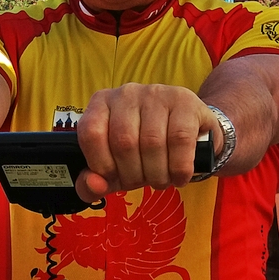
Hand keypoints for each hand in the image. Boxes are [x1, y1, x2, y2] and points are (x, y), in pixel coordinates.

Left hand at [73, 84, 219, 199]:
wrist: (187, 133)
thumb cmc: (143, 151)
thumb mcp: (114, 169)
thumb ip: (93, 183)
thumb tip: (94, 185)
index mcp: (101, 103)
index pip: (91, 134)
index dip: (102, 165)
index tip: (115, 177)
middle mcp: (126, 93)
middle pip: (124, 142)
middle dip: (133, 175)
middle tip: (144, 181)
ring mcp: (156, 93)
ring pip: (152, 142)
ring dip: (157, 174)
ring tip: (162, 180)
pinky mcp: (185, 100)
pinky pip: (180, 139)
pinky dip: (179, 168)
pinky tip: (180, 175)